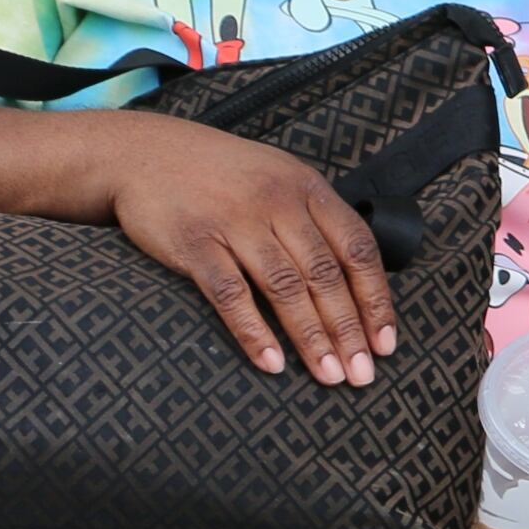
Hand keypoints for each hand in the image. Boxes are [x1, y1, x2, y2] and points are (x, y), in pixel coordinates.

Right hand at [108, 128, 397, 383]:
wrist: (143, 152)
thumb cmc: (220, 174)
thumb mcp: (278, 178)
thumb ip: (315, 219)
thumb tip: (357, 279)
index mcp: (306, 188)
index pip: (357, 249)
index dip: (375, 299)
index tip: (385, 343)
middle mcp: (276, 202)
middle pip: (325, 274)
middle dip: (349, 330)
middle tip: (362, 375)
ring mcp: (234, 221)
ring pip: (285, 287)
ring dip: (311, 337)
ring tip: (329, 376)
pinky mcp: (194, 242)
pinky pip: (230, 294)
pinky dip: (253, 331)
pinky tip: (271, 362)